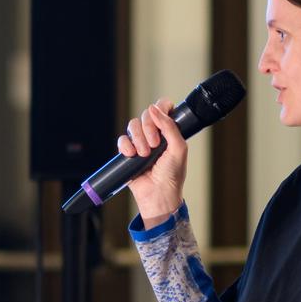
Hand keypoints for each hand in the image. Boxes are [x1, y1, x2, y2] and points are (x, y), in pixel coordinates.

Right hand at [118, 99, 189, 227]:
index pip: (163, 108)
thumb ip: (170, 126)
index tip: (160, 121)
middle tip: (155, 145)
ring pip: (132, 126)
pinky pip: (122, 139)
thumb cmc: (172, 175)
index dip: (160, 110)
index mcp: (169, 131)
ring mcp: (140, 142)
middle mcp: (154, 134)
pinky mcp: (128, 151)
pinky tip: (131, 155)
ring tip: (144, 154)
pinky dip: (125, 146)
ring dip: (138, 139)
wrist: (158, 194)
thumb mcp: (178, 148)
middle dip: (148, 129)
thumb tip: (154, 108)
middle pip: (145, 115)